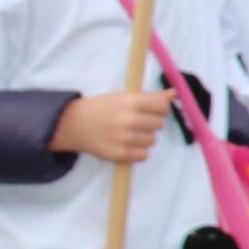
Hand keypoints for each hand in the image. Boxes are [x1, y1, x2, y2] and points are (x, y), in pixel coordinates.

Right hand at [54, 90, 174, 163]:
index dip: (161, 108)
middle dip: (151, 123)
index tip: (153, 110)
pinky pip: (143, 155)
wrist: (73, 124)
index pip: (162, 106)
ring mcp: (123, 138)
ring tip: (129, 133)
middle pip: (159, 124)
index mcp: (130, 102)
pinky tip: (126, 144)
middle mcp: (128, 120)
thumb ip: (151, 96)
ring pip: (152, 141)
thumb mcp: (124, 96)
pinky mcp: (118, 154)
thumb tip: (174, 93)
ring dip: (144, 138)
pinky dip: (137, 151)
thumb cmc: (103, 108)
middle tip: (137, 122)